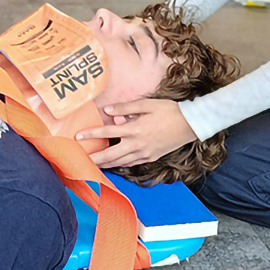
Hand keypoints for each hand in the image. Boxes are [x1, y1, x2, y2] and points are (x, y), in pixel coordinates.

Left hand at [76, 98, 197, 169]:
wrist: (191, 124)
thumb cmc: (169, 111)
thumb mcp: (146, 104)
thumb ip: (125, 109)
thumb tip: (107, 111)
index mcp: (135, 129)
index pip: (108, 133)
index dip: (91, 135)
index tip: (78, 137)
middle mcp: (138, 144)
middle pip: (111, 154)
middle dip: (95, 158)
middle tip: (80, 160)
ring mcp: (145, 153)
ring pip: (121, 162)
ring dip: (106, 164)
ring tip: (93, 165)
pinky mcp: (151, 157)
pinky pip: (132, 163)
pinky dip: (121, 165)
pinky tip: (114, 164)